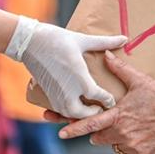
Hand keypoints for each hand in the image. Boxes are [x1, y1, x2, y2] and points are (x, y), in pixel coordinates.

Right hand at [9, 17, 126, 118]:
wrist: (29, 42)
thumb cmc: (57, 39)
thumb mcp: (82, 40)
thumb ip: (104, 43)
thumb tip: (124, 38)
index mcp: (79, 76)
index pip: (97, 95)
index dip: (106, 99)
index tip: (111, 99)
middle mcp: (67, 89)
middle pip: (83, 112)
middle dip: (92, 113)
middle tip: (99, 107)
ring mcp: (55, 93)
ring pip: (69, 114)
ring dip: (79, 114)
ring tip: (86, 108)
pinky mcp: (47, 94)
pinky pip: (58, 110)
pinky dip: (66, 112)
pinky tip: (72, 107)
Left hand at [58, 51, 154, 153]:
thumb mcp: (139, 81)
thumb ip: (119, 69)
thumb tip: (106, 53)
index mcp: (117, 116)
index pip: (90, 123)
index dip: (73, 128)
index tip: (60, 132)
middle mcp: (121, 133)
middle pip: (98, 136)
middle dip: (98, 130)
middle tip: (108, 121)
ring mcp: (130, 145)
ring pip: (111, 144)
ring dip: (113, 137)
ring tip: (128, 124)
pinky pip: (125, 151)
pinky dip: (127, 144)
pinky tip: (138, 132)